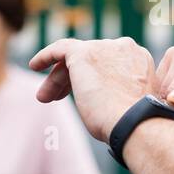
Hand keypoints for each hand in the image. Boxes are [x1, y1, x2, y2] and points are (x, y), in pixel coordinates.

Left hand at [29, 37, 156, 142]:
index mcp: (139, 59)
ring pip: (74, 59)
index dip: (92, 79)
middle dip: (72, 78)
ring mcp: (104, 48)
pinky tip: (34, 65)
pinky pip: (60, 48)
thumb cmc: (133, 124)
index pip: (108, 63)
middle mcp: (123, 48)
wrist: (135, 124)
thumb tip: (101, 104)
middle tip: (57, 98)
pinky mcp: (83, 53)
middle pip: (90, 60)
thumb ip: (117, 94)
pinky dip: (46, 55)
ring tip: (44, 98)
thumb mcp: (129, 104)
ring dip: (58, 78)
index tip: (81, 96)